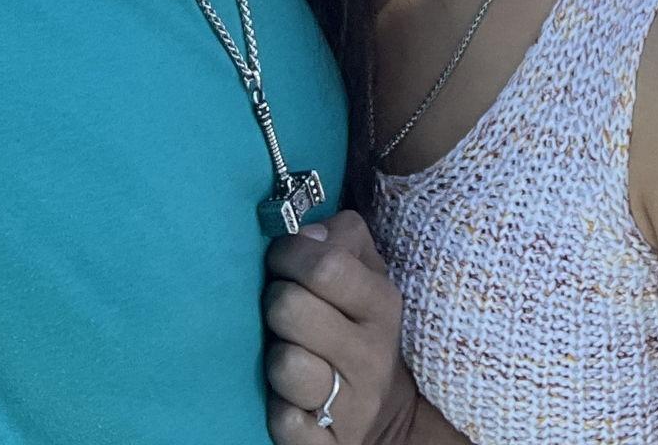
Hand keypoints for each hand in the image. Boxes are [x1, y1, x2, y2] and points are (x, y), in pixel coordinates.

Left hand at [263, 210, 420, 443]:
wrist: (384, 409)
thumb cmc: (360, 327)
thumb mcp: (367, 277)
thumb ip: (342, 241)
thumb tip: (305, 233)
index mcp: (382, 303)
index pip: (326, 265)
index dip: (288, 255)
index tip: (279, 260)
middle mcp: (372, 353)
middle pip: (291, 308)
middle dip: (274, 301)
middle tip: (280, 307)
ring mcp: (352, 404)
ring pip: (284, 365)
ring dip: (274, 357)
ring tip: (286, 353)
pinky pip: (285, 423)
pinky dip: (279, 410)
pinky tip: (288, 401)